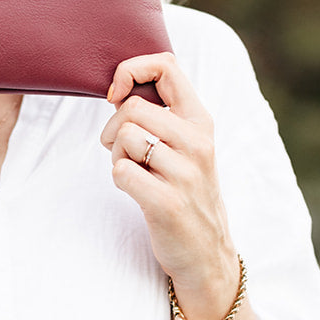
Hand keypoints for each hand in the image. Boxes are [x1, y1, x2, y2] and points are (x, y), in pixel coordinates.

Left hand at [101, 52, 237, 316]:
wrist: (207, 254)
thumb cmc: (186, 191)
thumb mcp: (187, 146)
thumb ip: (163, 113)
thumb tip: (119, 87)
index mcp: (201, 121)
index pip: (166, 66)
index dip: (131, 70)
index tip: (116, 95)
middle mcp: (198, 143)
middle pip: (132, 107)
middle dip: (112, 128)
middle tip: (120, 150)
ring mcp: (185, 174)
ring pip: (125, 138)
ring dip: (116, 155)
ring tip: (134, 171)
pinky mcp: (168, 203)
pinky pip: (121, 172)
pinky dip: (119, 180)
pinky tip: (136, 191)